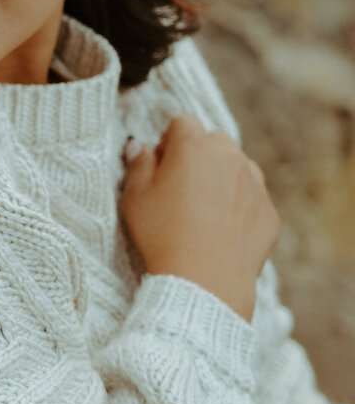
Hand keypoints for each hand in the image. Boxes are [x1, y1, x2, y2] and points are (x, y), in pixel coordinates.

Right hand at [120, 114, 278, 320]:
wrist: (204, 280)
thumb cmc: (162, 234)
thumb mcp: (135, 197)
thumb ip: (138, 164)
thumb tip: (138, 147)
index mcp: (194, 147)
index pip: (182, 123)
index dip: (168, 141)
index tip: (159, 166)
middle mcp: (230, 157)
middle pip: (214, 142)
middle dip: (198, 156)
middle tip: (180, 188)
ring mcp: (255, 184)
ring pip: (237, 168)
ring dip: (222, 179)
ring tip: (202, 211)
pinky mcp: (268, 212)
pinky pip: (252, 200)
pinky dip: (239, 208)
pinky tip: (220, 232)